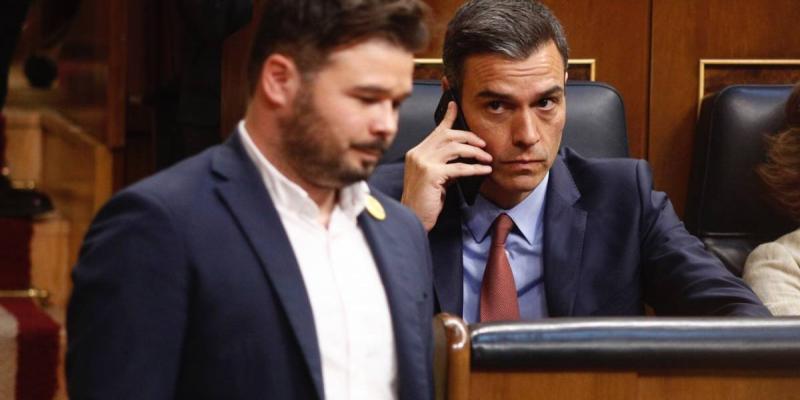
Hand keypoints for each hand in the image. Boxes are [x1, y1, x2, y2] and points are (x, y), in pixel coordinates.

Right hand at [401, 101, 491, 230]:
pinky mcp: (431, 174)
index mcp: (417, 152)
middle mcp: (418, 154)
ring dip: (475, 152)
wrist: (413, 218)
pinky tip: (484, 170)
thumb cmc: (424, 201)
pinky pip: (459, 167)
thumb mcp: (434, 178)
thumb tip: (464, 157)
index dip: (448, 116)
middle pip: (448, 135)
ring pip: (455, 148)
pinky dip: (475, 168)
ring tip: (487, 158)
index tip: (455, 105)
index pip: (436, 130)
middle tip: (484, 145)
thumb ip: (444, 164)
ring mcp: (423, 163)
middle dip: (469, 137)